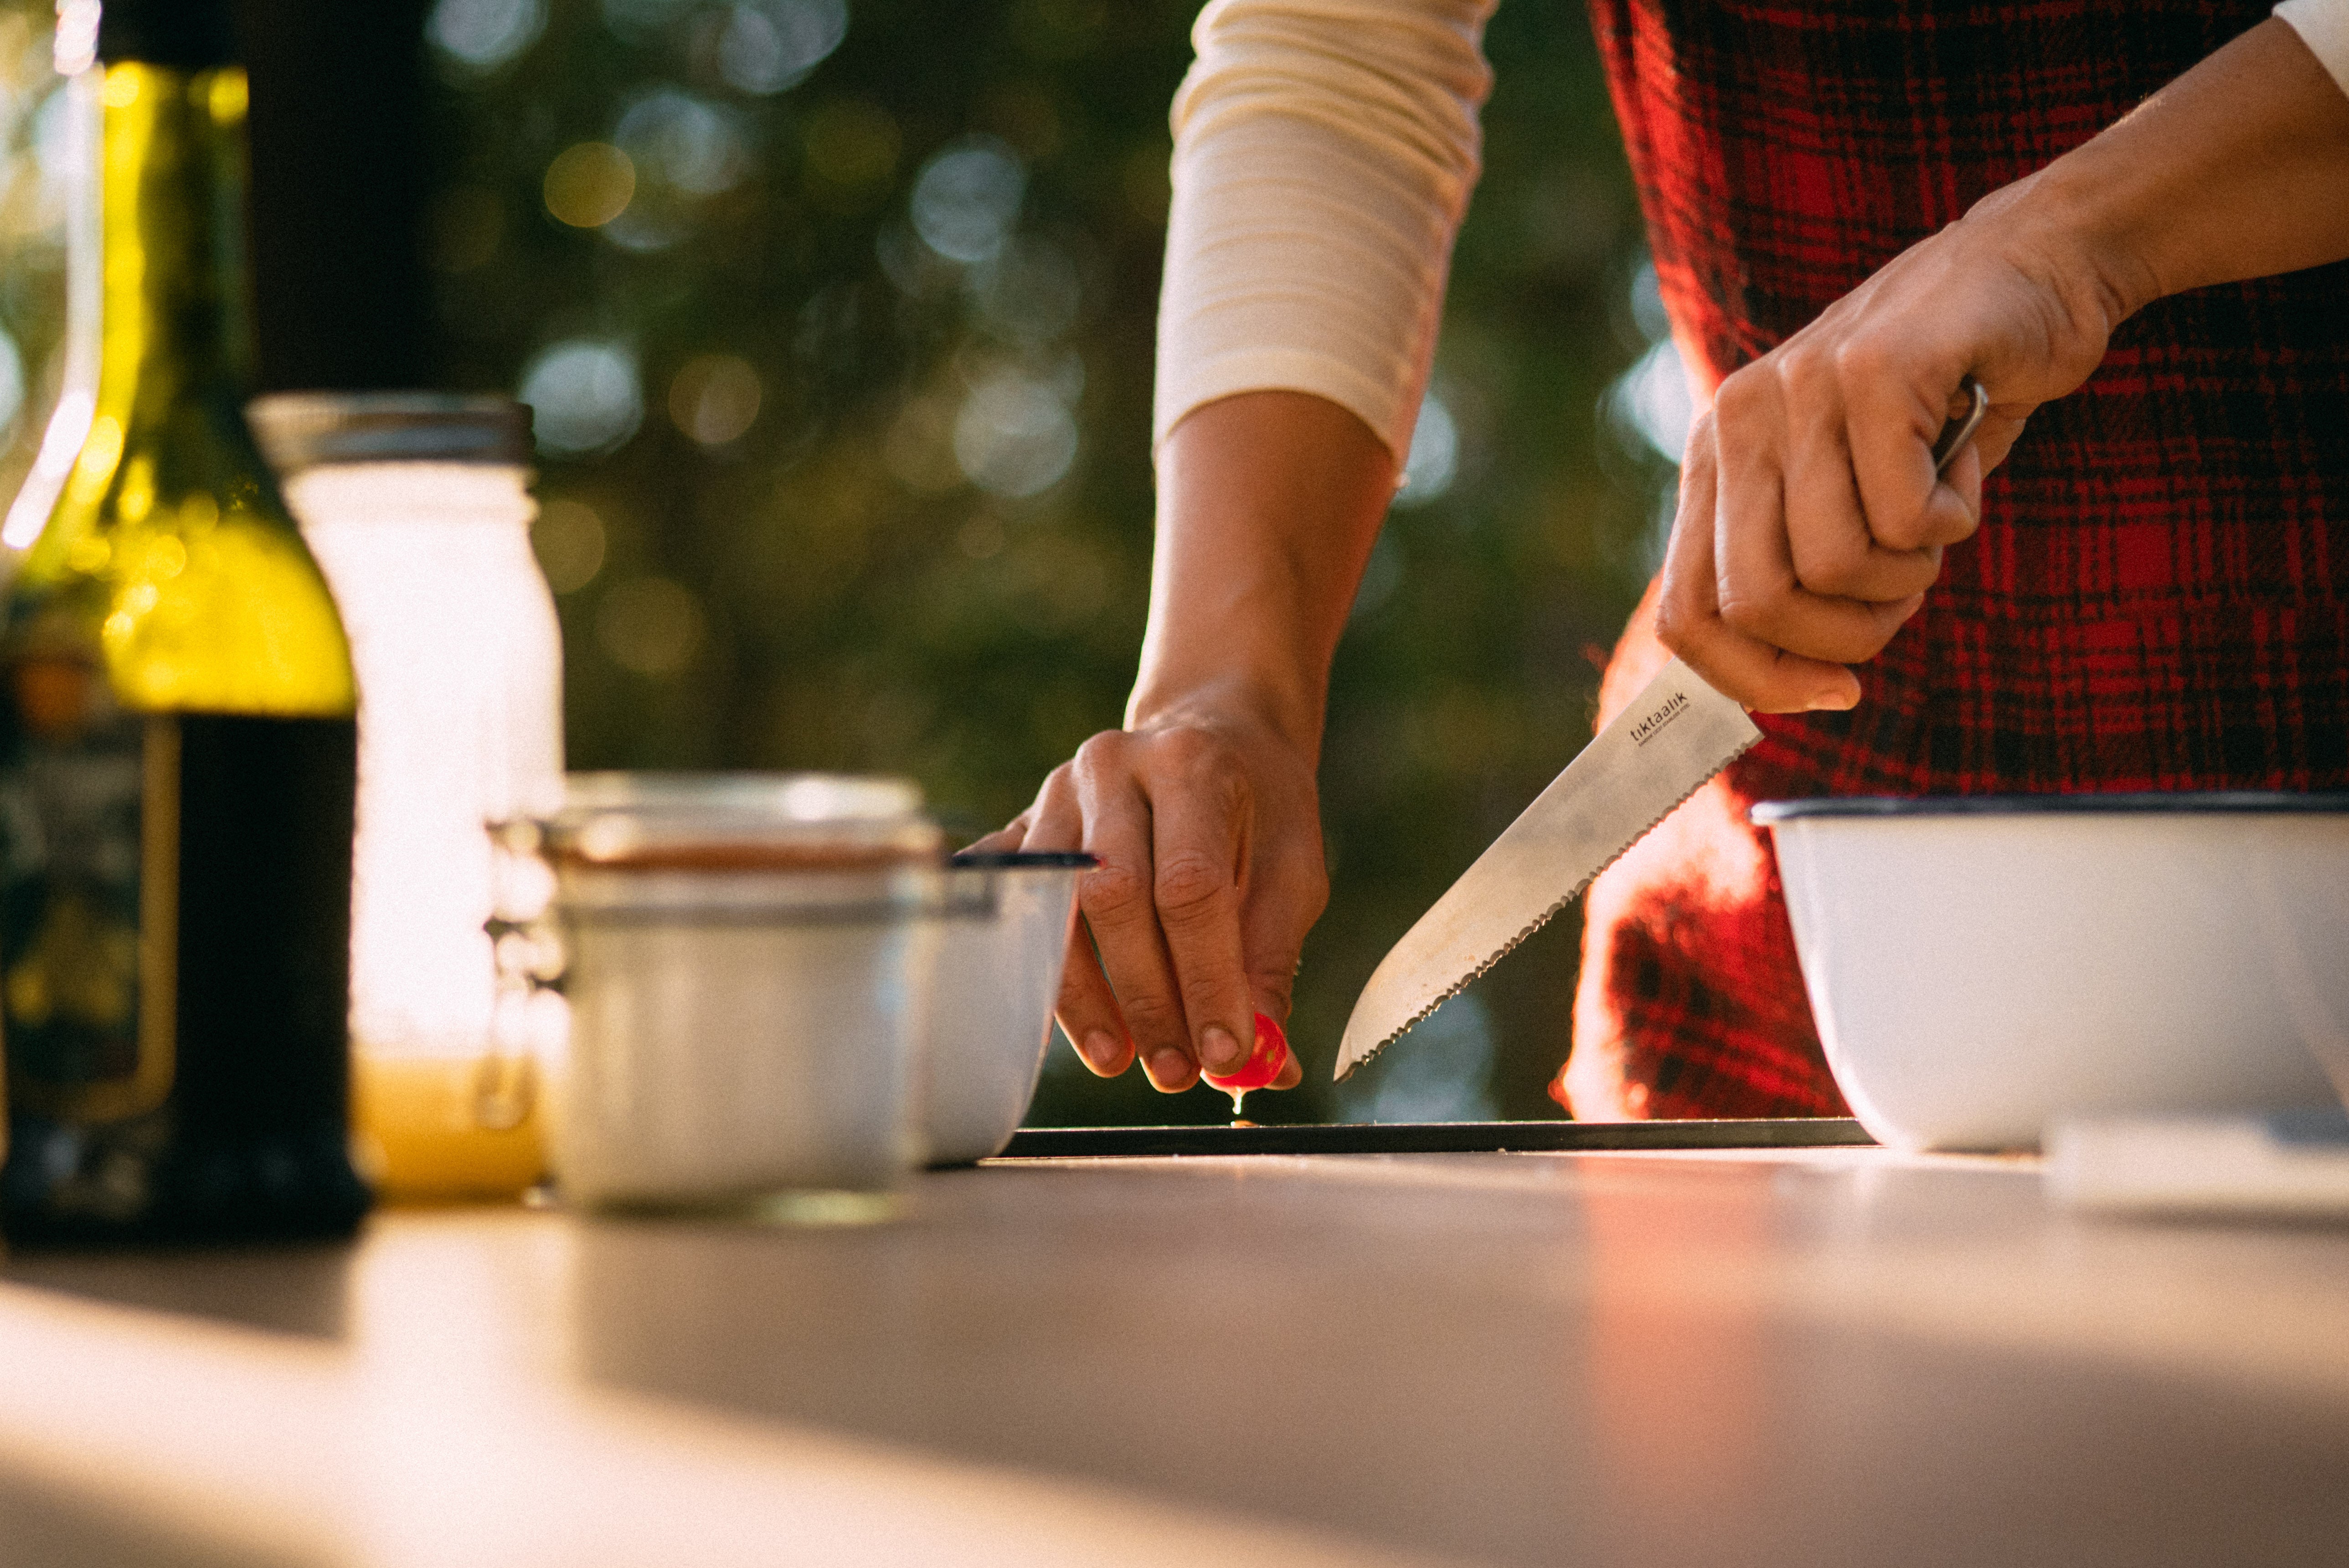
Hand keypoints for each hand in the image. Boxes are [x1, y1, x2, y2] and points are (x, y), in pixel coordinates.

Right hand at [976, 699, 1314, 1093]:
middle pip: (1112, 896)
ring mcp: (1056, 791)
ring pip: (1052, 905)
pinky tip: (1046, 1008)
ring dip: (1084, 996)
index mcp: (1190, 765)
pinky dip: (1026, 956)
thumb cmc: (1260, 805)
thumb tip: (1263, 1063)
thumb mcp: (1294, 866)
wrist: (1210, 727)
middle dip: (1144, 998)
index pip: (1189, 888)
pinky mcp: (1024, 820)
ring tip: (1119, 1057)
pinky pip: (1010, 898)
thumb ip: (1273, 958)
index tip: (1226, 1054)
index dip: (1205, 979)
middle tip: (1176, 1070)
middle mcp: (1113, 766)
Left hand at [1656, 16, 2348, 712]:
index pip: (1688, 615)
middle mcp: (1735, 420)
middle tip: (1904, 593)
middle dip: (1845, 635)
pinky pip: (1908, 517)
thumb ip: (1794, 568)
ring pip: (1838, 567)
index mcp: (1713, 458)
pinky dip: (1957, 516)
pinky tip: (1962, 457)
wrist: (2027, 272)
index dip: (1754, 681)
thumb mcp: (1842, 493)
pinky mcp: (1875, 367)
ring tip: (1936, 508)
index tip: (1834, 692)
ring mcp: (1798, 387)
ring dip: (1910, 572)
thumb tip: (1777, 688)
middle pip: (1759, 604)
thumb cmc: (1936, 406)